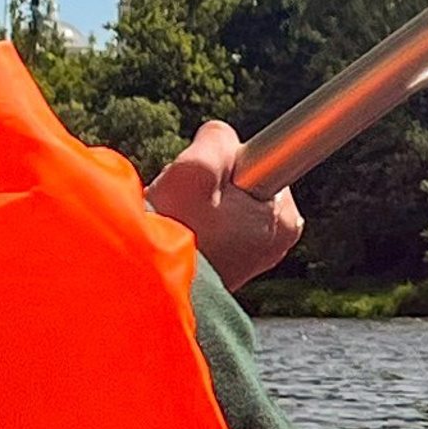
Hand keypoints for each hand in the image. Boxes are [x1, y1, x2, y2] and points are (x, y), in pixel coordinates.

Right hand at [147, 120, 303, 292]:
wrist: (145, 292)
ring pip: (218, 199)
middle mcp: (273, 239)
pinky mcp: (221, 261)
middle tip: (187, 205)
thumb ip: (218, 138)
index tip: (209, 181)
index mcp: (283, 220)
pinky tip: (174, 233)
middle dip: (208, 182)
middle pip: (238, 179)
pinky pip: (205, 221)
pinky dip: (186, 219)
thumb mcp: (195, 169)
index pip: (260, 158)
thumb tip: (220, 136)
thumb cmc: (176, 236)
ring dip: (192, 200)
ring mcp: (247, 253)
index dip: (225, 161)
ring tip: (177, 220)